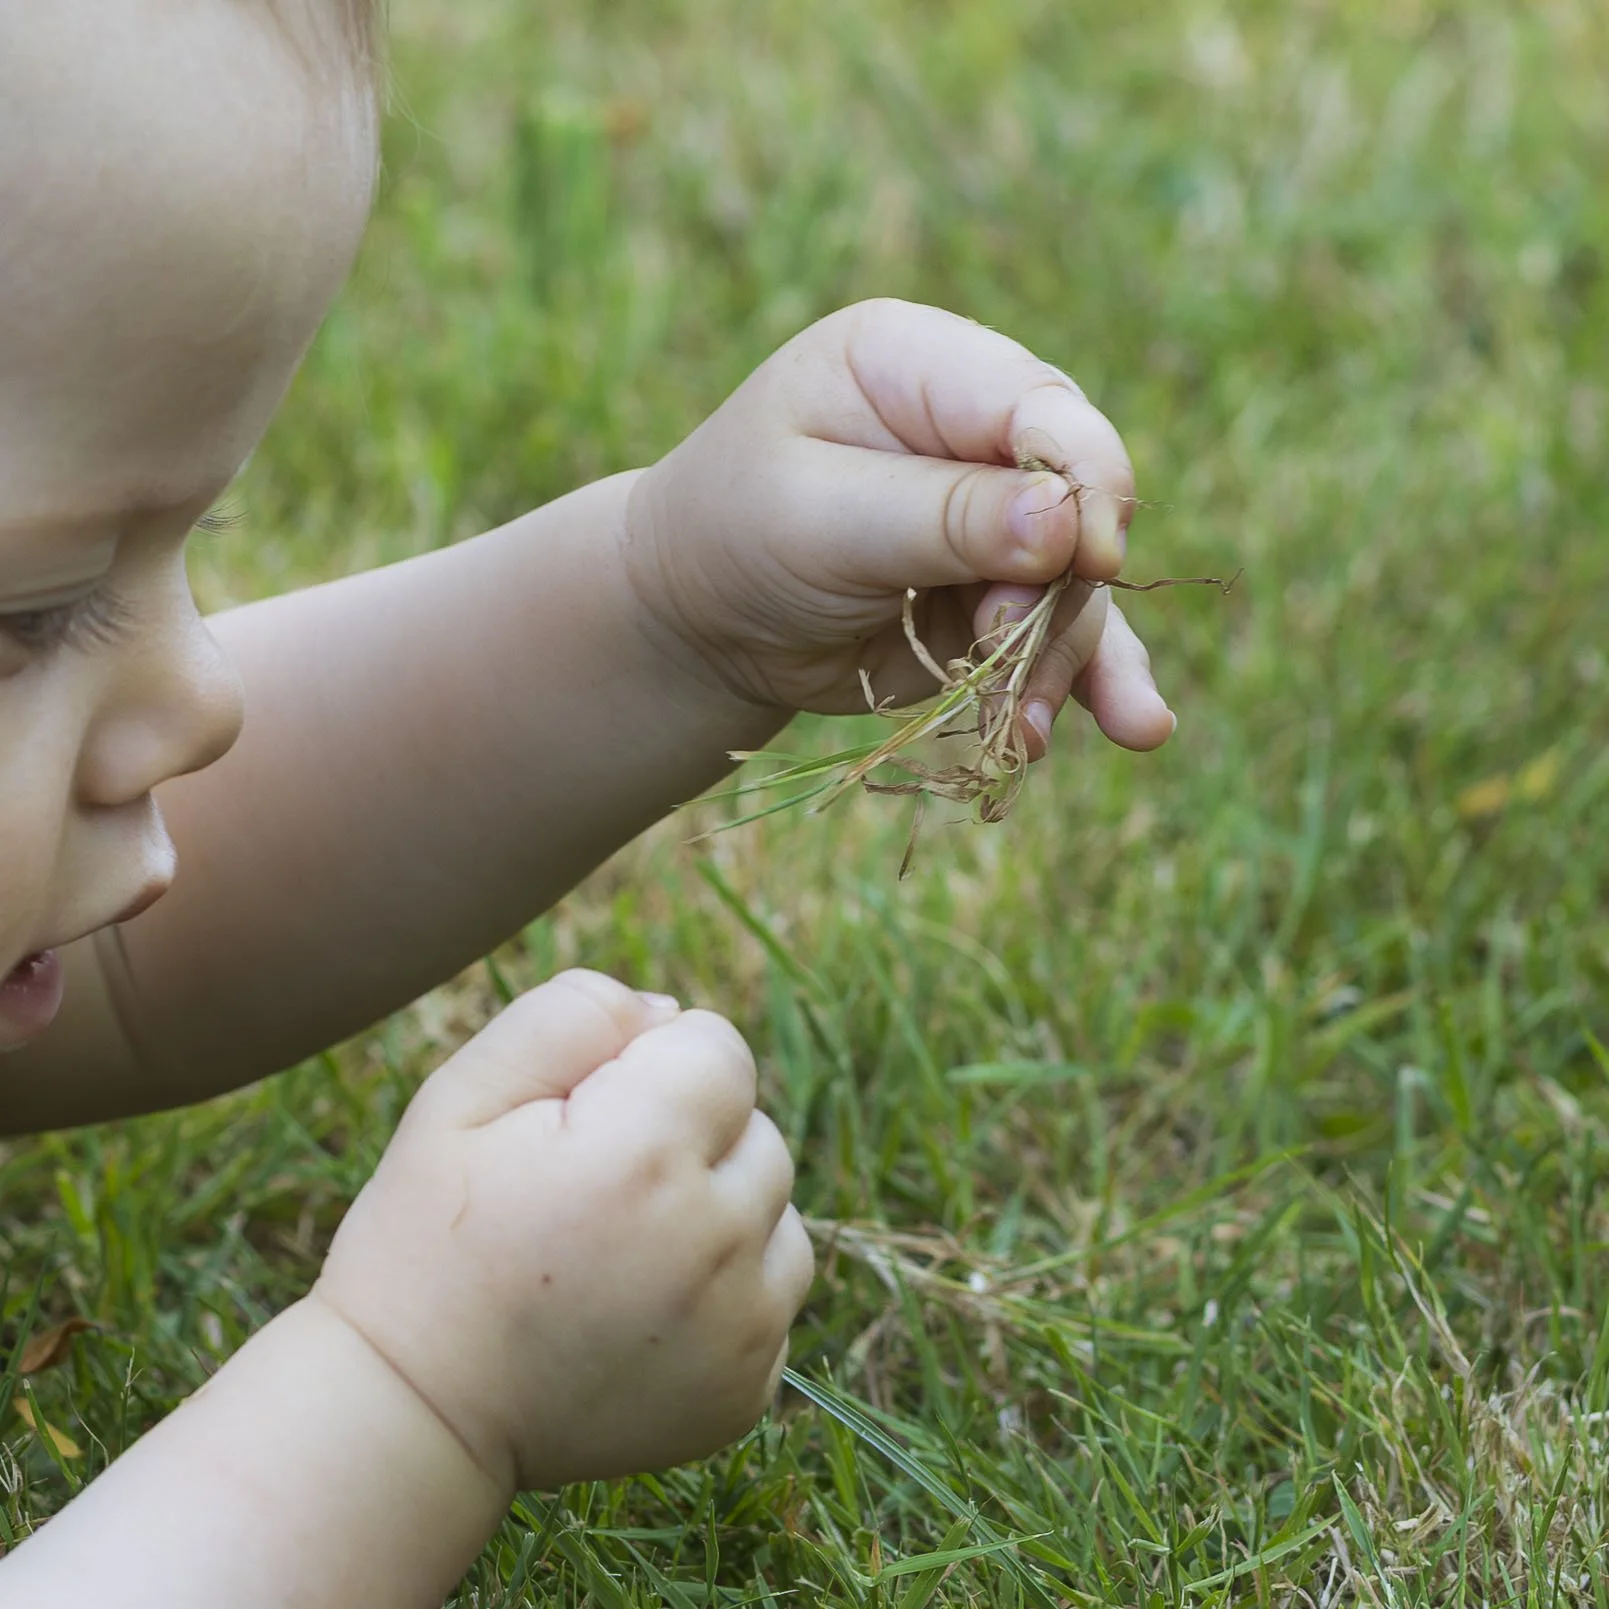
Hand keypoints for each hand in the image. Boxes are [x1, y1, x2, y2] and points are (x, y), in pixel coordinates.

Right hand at [312, 970, 812, 1492]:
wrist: (412, 1416)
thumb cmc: (428, 1240)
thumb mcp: (462, 1095)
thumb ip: (570, 1017)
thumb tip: (669, 1013)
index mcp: (647, 1154)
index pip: (719, 1050)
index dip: (649, 1066)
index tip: (583, 1118)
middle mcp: (714, 1242)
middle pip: (756, 1131)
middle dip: (689, 1138)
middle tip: (591, 1193)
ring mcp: (740, 1328)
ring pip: (777, 1214)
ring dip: (720, 1213)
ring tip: (621, 1249)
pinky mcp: (743, 1393)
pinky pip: (771, 1298)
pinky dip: (726, 1294)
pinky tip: (639, 1311)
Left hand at [624, 297, 1174, 760]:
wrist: (701, 621)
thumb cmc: (732, 536)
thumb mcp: (816, 518)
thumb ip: (939, 517)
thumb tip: (1068, 523)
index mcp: (921, 366)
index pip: (1040, 406)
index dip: (1083, 478)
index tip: (1087, 557)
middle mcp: (974, 432)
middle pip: (1079, 497)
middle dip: (1060, 585)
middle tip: (999, 642)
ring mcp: (997, 518)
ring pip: (1078, 582)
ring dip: (1062, 658)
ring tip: (1021, 728)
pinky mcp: (1001, 594)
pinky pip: (1068, 633)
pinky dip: (1086, 683)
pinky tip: (1134, 726)